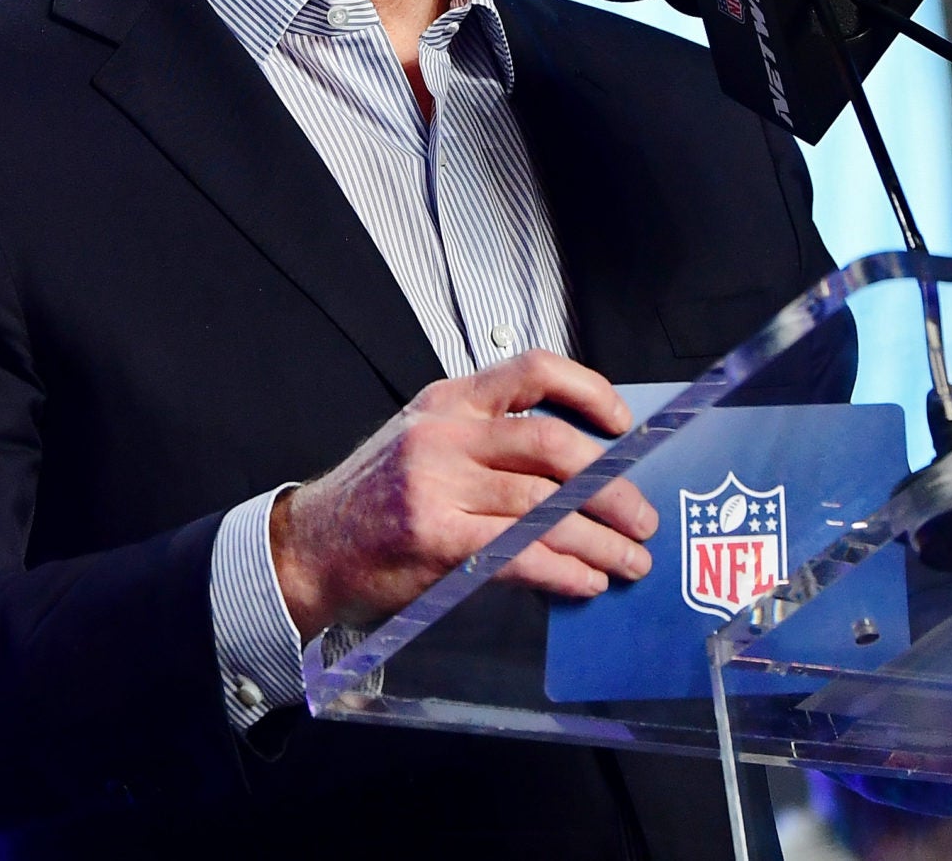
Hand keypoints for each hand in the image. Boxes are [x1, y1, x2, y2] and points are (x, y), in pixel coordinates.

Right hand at [267, 350, 660, 636]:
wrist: (308, 549)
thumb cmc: (375, 502)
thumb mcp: (424, 446)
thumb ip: (488, 445)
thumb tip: (578, 471)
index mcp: (447, 401)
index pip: (531, 370)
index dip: (588, 390)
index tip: (624, 423)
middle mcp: (445, 434)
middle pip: (553, 446)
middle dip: (611, 485)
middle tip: (643, 516)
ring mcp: (438, 485)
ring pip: (545, 505)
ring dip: (600, 538)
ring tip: (630, 560)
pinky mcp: (435, 538)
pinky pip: (519, 552)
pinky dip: (563, 569)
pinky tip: (586, 582)